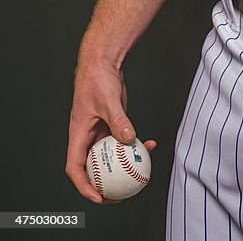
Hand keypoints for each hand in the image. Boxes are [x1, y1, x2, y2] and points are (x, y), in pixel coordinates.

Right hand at [65, 54, 156, 203]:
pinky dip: (135, 146)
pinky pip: (123, 142)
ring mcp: (100, 132)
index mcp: (78, 135)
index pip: (75, 167)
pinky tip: (151, 145)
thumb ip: (118, 121)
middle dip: (103, 185)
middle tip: (120, 195)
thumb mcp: (107, 100)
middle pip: (92, 168)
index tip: (99, 196)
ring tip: (140, 177)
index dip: (84, 185)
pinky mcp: (112, 125)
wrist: (103, 62)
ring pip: (110, 157)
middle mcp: (87, 137)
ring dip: (123, 167)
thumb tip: (130, 140)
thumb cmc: (98, 79)